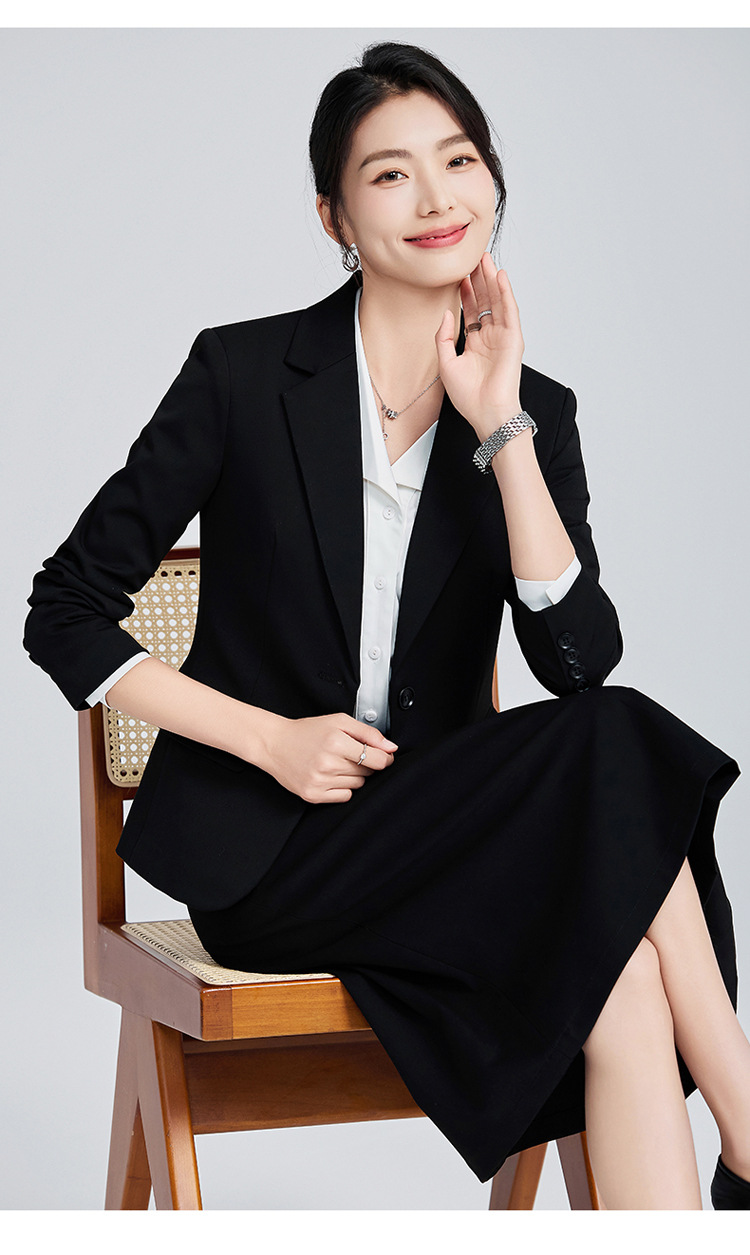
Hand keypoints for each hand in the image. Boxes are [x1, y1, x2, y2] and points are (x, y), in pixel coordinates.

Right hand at [260, 712, 397, 803]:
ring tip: (337, 763)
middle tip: (349, 754)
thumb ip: (368, 733)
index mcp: (336, 741)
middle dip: (365, 764)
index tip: (382, 755)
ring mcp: (319, 781)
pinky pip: (344, 796)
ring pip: (358, 785)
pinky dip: (343, 788)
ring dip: (354, 775)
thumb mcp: (339, 721)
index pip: (377, 759)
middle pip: (368, 772)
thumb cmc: (307, 731)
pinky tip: (331, 776)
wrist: (275, 744)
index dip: (384, 758)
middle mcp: (327, 763)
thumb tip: (391, 748)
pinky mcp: (313, 795)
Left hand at [435, 252, 524, 439]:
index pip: (471, 311)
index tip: (459, 274)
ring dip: (492, 280)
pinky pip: (509, 311)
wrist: (486, 413)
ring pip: (497, 302)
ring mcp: (503, 337)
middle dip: (479, 279)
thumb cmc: (469, 397)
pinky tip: (501, 277)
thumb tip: (446, 312)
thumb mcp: (446, 363)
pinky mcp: (513, 339)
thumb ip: (443, 337)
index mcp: (475, 343)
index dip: (466, 292)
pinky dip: (506, 293)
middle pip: (485, 302)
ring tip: (485, 259)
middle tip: (473, 257)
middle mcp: (490, 337)